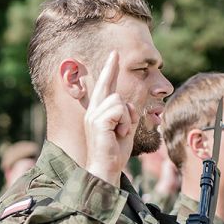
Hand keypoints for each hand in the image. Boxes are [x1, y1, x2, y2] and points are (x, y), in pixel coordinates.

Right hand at [83, 51, 135, 184]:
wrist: (105, 169)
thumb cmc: (115, 152)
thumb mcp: (125, 129)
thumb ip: (127, 114)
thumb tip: (131, 104)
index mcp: (98, 112)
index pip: (104, 86)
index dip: (109, 70)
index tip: (114, 54)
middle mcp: (93, 111)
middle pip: (108, 87)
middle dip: (113, 77)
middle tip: (116, 68)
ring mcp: (93, 115)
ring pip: (119, 100)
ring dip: (127, 118)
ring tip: (121, 133)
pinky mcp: (98, 121)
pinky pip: (120, 110)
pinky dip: (125, 122)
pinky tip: (119, 134)